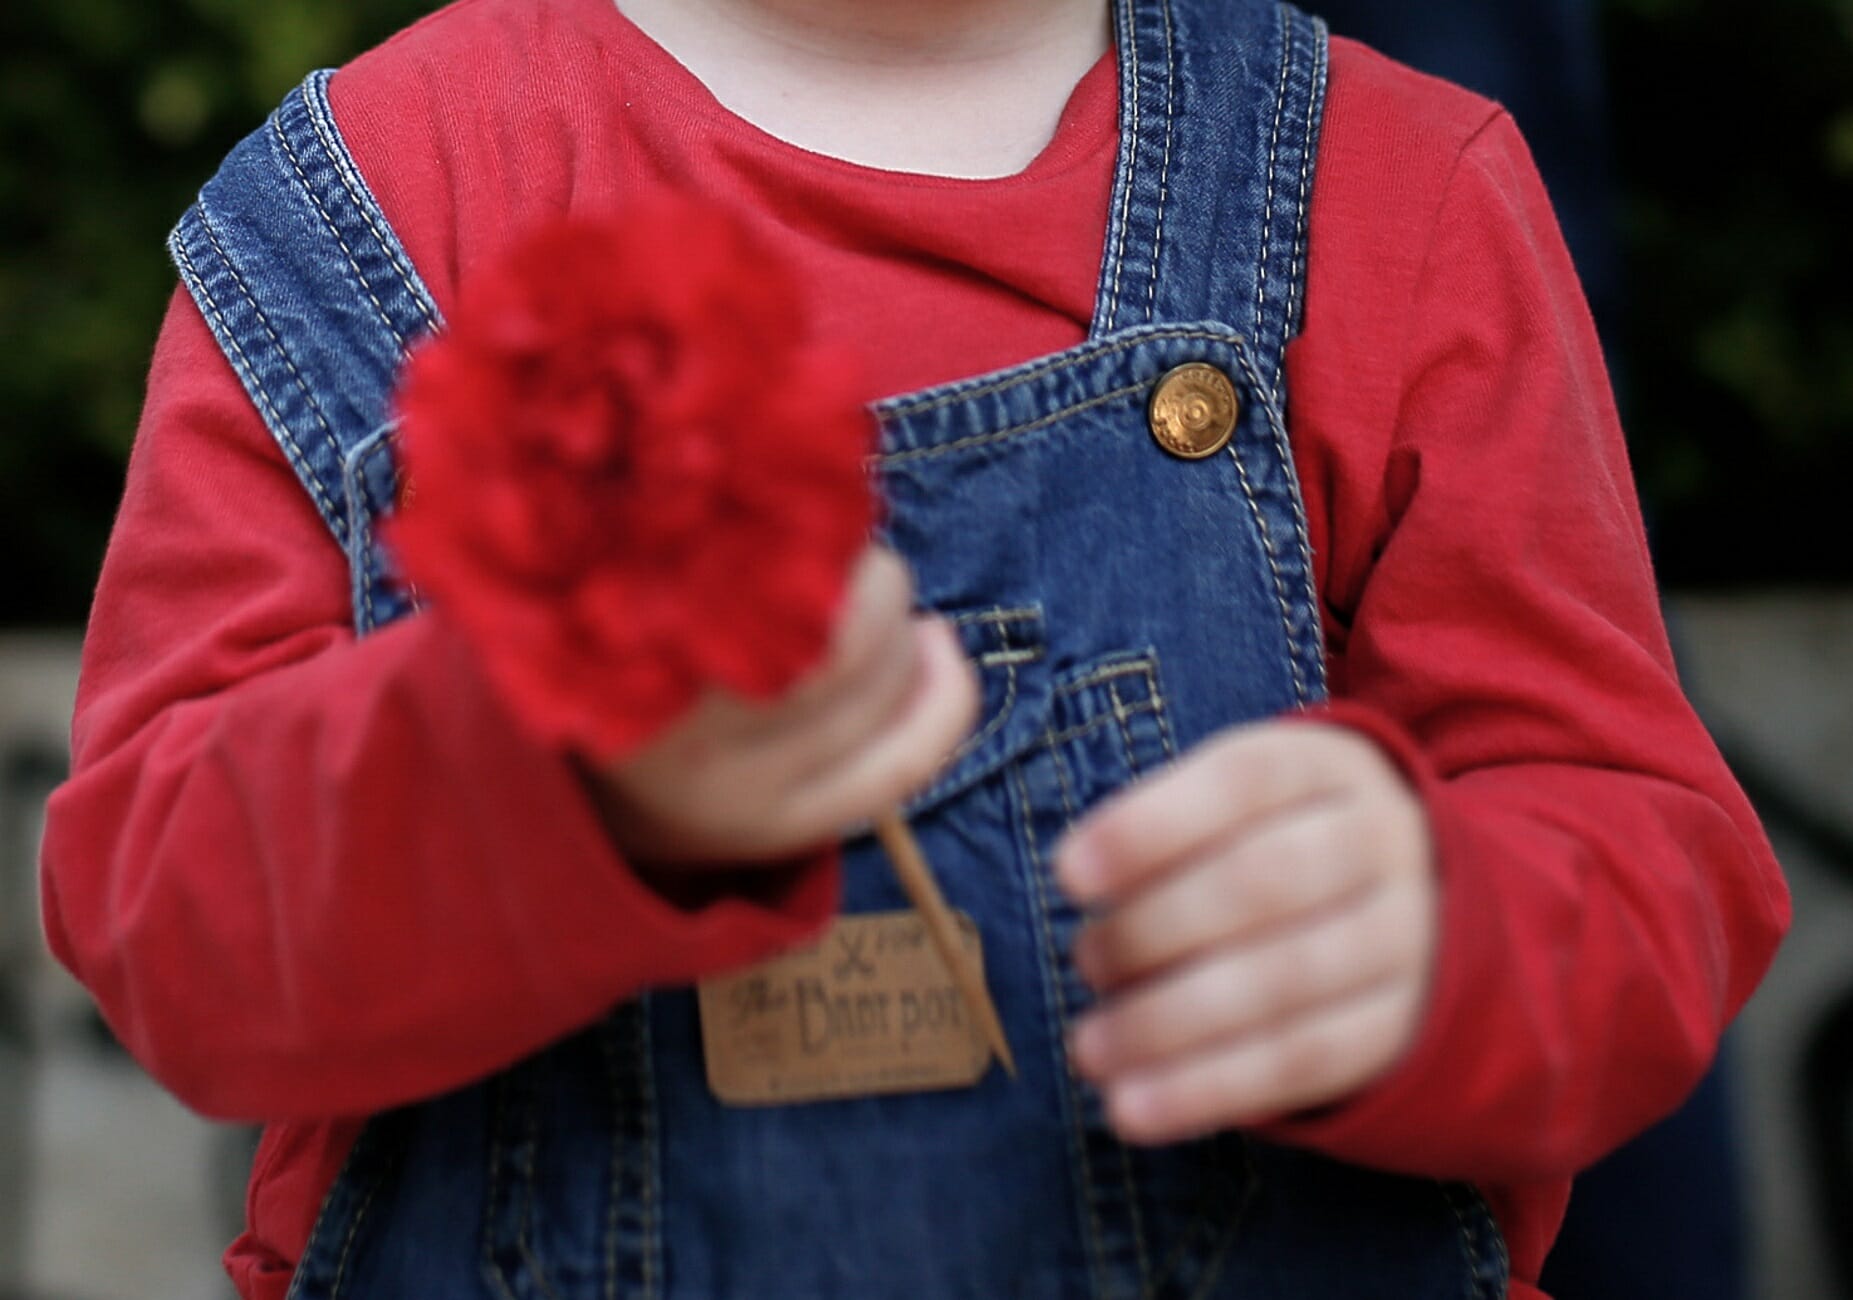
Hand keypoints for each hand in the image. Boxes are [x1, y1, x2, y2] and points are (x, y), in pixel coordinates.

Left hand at [589, 548, 979, 868]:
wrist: (512, 741)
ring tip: (802, 557)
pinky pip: (757, 560)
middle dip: (888, 611)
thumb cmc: (661, 746)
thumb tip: (929, 653)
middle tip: (858, 588)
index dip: (945, 690)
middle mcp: (730, 780)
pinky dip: (781, 534)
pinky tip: (764, 529)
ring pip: (823, 606)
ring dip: (840, 564)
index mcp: (773, 826)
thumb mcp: (754, 784)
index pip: (904, 758)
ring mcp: (675, 707)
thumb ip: (834, 734)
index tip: (941, 638)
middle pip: (874, 665)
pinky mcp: (633, 645)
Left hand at [1056, 721, 1437, 1144]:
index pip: (1242, 780)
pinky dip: (1208, 1088)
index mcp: (1327, 767)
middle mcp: (1381, 841)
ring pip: (1282, 980)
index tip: (1069, 873)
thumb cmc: (1287, 844)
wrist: (1436, 909)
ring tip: (1091, 1048)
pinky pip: (1304, 1061)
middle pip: (1262, 881)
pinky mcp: (1406, 1026)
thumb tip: (1081, 880)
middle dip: (1153, 929)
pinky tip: (1135, 1107)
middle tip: (1085, 961)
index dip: (1151, 825)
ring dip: (1169, 1023)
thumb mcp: (1247, 806)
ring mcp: (1408, 936)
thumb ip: (1171, 830)